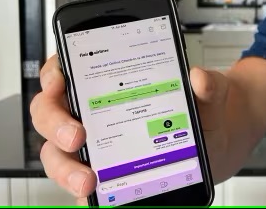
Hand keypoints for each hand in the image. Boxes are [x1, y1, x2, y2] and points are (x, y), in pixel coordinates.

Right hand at [30, 54, 230, 203]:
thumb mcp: (209, 94)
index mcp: (106, 82)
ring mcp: (91, 146)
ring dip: (66, 169)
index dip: (53, 74)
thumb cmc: (198, 111)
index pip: (64, 71)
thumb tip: (199, 78)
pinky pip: (80, 184)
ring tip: (88, 180)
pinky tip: (99, 195)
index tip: (59, 81)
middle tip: (77, 136)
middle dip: (56, 125)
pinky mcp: (99, 175)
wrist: (215, 143)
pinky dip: (84, 193)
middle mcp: (90, 112)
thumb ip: (208, 85)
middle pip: (50, 114)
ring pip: (57, 155)